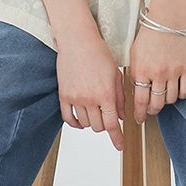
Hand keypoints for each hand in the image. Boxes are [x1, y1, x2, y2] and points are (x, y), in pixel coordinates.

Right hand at [55, 25, 125, 150]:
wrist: (77, 40)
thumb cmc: (98, 52)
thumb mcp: (115, 74)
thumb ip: (119, 97)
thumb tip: (121, 116)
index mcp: (106, 94)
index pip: (112, 125)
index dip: (117, 138)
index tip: (119, 146)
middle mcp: (90, 99)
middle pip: (99, 126)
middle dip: (105, 124)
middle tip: (106, 115)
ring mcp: (75, 98)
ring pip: (85, 123)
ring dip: (92, 121)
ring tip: (94, 111)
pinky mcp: (63, 95)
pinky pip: (68, 118)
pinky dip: (76, 122)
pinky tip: (81, 119)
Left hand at [129, 22, 185, 124]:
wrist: (168, 18)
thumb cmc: (149, 33)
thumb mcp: (135, 52)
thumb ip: (136, 72)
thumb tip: (136, 89)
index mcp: (142, 69)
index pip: (140, 100)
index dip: (139, 113)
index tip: (138, 119)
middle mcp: (157, 74)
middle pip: (156, 103)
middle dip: (151, 111)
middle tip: (149, 112)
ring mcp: (173, 72)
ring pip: (171, 100)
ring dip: (165, 103)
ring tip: (162, 101)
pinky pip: (185, 91)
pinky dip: (181, 96)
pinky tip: (176, 93)